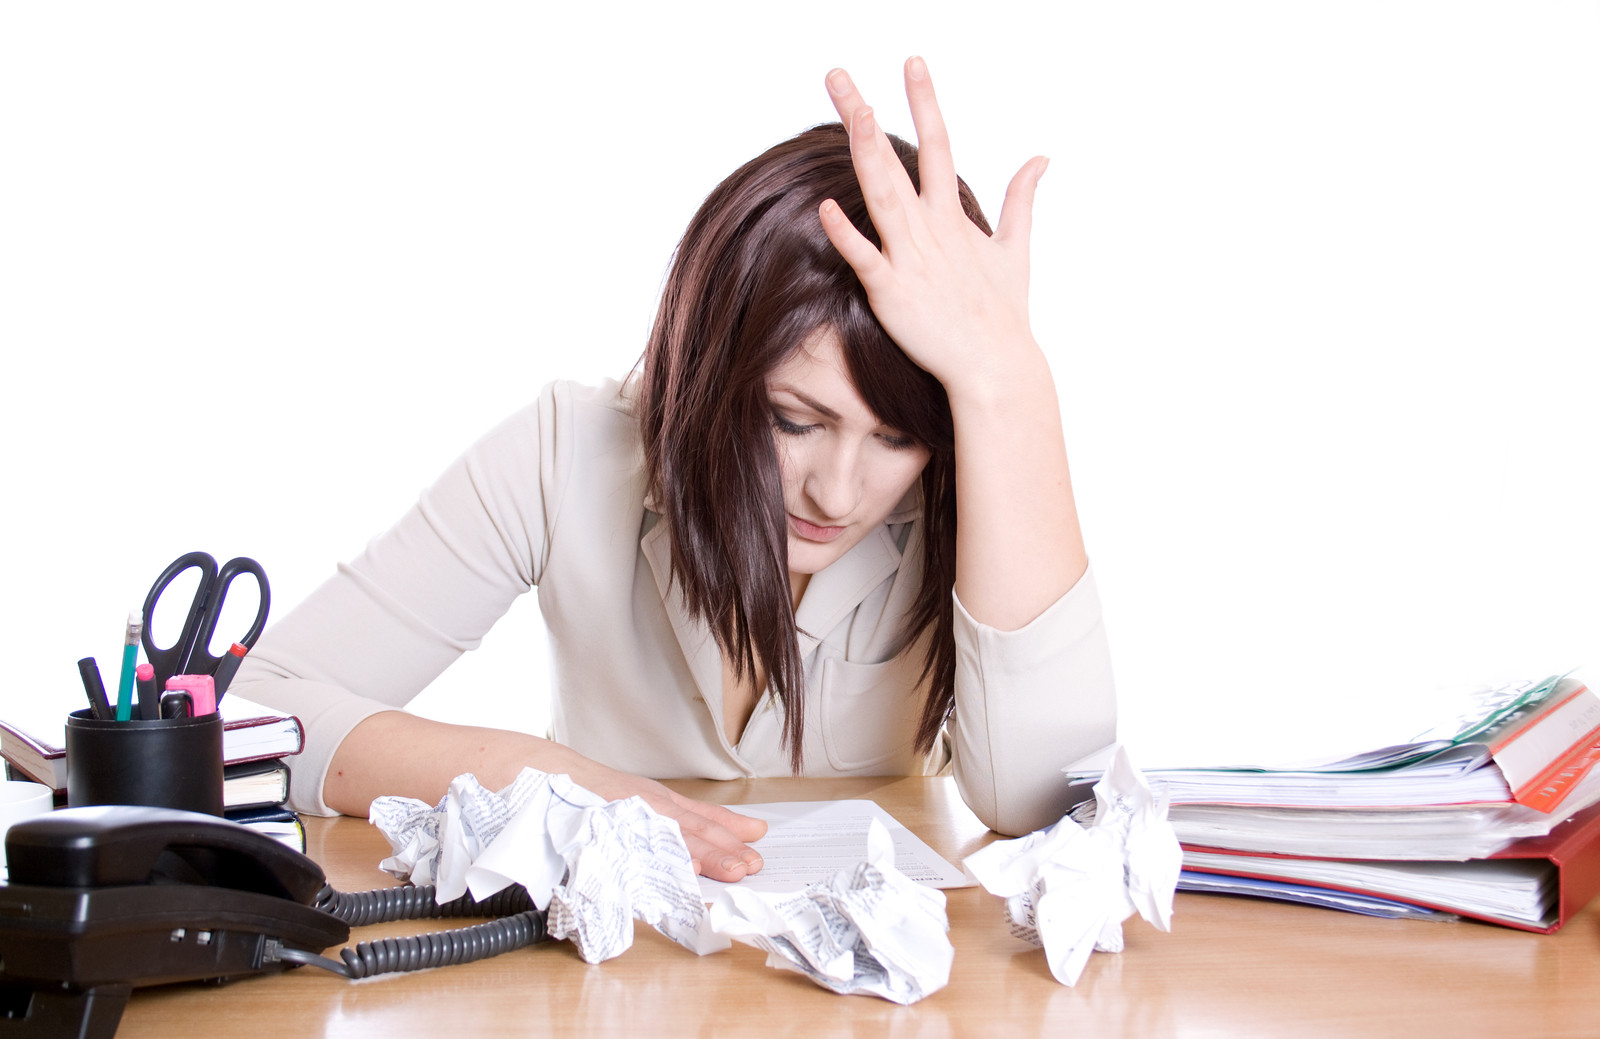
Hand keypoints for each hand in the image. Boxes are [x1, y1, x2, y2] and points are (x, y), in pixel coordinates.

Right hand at [574, 762, 767, 882]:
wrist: (555, 777)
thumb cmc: (597, 793)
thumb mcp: (642, 799)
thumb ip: (673, 817)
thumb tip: (704, 837)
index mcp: (660, 801)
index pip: (703, 815)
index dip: (732, 827)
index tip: (759, 835)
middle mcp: (653, 807)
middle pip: (697, 829)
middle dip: (728, 848)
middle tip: (754, 865)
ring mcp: (636, 818)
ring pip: (679, 839)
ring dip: (708, 856)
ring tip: (734, 870)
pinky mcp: (617, 831)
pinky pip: (647, 849)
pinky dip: (668, 859)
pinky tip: (687, 870)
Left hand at [821, 59, 1045, 392]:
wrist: (998, 365)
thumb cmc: (1002, 314)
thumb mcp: (1015, 249)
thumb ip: (1022, 200)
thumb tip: (1041, 159)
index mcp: (952, 217)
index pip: (938, 144)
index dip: (924, 101)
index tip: (911, 62)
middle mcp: (930, 229)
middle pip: (894, 158)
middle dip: (864, 113)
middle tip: (837, 74)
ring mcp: (911, 258)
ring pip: (883, 195)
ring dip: (865, 153)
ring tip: (849, 113)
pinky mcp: (894, 292)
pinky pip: (866, 259)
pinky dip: (847, 235)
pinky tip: (825, 207)